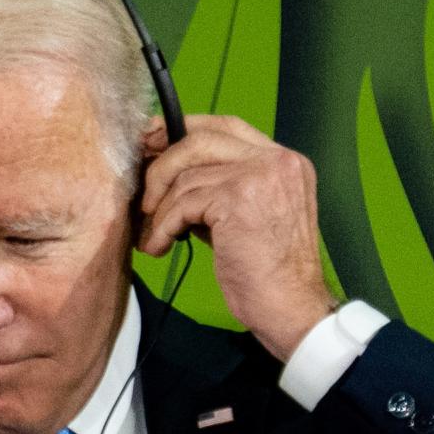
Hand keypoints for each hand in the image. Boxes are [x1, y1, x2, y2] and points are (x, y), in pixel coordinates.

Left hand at [135, 113, 336, 359]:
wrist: (291, 307)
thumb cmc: (268, 271)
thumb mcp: (250, 215)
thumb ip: (221, 187)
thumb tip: (169, 175)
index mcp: (285, 161)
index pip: (226, 126)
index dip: (184, 129)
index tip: (153, 143)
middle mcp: (277, 161)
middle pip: (200, 138)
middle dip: (161, 165)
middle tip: (142, 194)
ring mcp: (260, 176)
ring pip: (186, 175)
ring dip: (160, 209)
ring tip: (153, 234)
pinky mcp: (238, 199)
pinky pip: (182, 203)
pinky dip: (163, 226)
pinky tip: (159, 245)